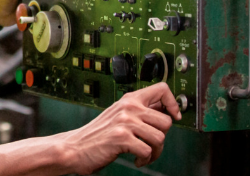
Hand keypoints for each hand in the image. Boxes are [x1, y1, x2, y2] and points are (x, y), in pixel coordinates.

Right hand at [63, 83, 180, 173]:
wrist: (75, 147)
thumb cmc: (98, 134)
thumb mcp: (119, 115)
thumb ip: (139, 112)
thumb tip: (166, 112)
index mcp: (130, 99)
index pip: (162, 89)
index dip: (173, 104)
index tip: (174, 116)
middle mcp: (128, 107)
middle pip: (166, 121)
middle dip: (162, 137)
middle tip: (151, 143)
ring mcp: (125, 122)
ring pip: (160, 137)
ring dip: (155, 151)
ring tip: (143, 153)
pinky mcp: (121, 137)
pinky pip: (148, 150)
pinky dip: (145, 159)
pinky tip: (136, 158)